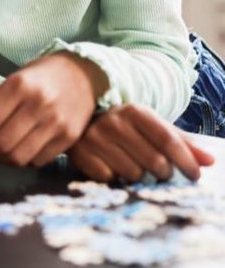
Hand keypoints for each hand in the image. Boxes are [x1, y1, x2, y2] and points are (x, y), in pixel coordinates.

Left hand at [0, 52, 101, 166]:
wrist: (84, 75)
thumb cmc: (40, 77)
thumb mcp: (12, 80)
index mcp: (19, 85)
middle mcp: (39, 105)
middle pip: (0, 144)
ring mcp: (57, 124)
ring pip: (17, 158)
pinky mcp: (69, 139)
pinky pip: (36, 161)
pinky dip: (19, 162)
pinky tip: (12, 153)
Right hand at [67, 103, 214, 181]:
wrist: (81, 121)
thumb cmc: (126, 129)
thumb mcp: (153, 128)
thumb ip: (182, 143)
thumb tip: (210, 161)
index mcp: (135, 111)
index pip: (168, 140)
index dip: (185, 161)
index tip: (195, 175)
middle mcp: (113, 121)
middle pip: (154, 161)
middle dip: (163, 172)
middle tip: (160, 171)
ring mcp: (94, 137)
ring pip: (133, 173)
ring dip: (138, 176)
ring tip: (132, 165)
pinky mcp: (79, 153)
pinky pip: (109, 178)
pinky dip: (115, 177)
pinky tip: (111, 166)